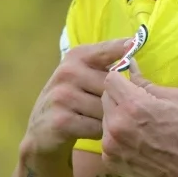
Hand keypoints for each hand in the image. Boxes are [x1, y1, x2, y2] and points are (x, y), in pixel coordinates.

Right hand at [21, 38, 132, 158]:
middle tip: (115, 109)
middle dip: (118, 102)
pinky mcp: (62, 121)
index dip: (125, 49)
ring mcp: (63, 96)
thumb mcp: (84, 75)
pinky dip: (100, 133)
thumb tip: (135, 51)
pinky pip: (97, 128)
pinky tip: (91, 131)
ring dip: (109, 119)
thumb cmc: (72, 99)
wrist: (41, 129)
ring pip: (107, 109)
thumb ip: (107, 64)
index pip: (109, 50)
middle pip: (113, 87)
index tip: (136, 43)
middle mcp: (68, 71)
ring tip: (100, 120)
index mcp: (77, 56)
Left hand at [100, 61, 177, 176]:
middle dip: (118, 97)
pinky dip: (116, 137)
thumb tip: (131, 67)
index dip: (119, 78)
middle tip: (136, 105)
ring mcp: (110, 145)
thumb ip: (147, 83)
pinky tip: (134, 142)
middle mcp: (116, 124)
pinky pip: (106, 139)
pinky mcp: (110, 160)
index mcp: (133, 105)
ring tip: (137, 126)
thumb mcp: (175, 99)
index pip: (110, 79)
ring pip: (105, 119)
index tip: (127, 83)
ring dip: (116, 117)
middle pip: (105, 98)